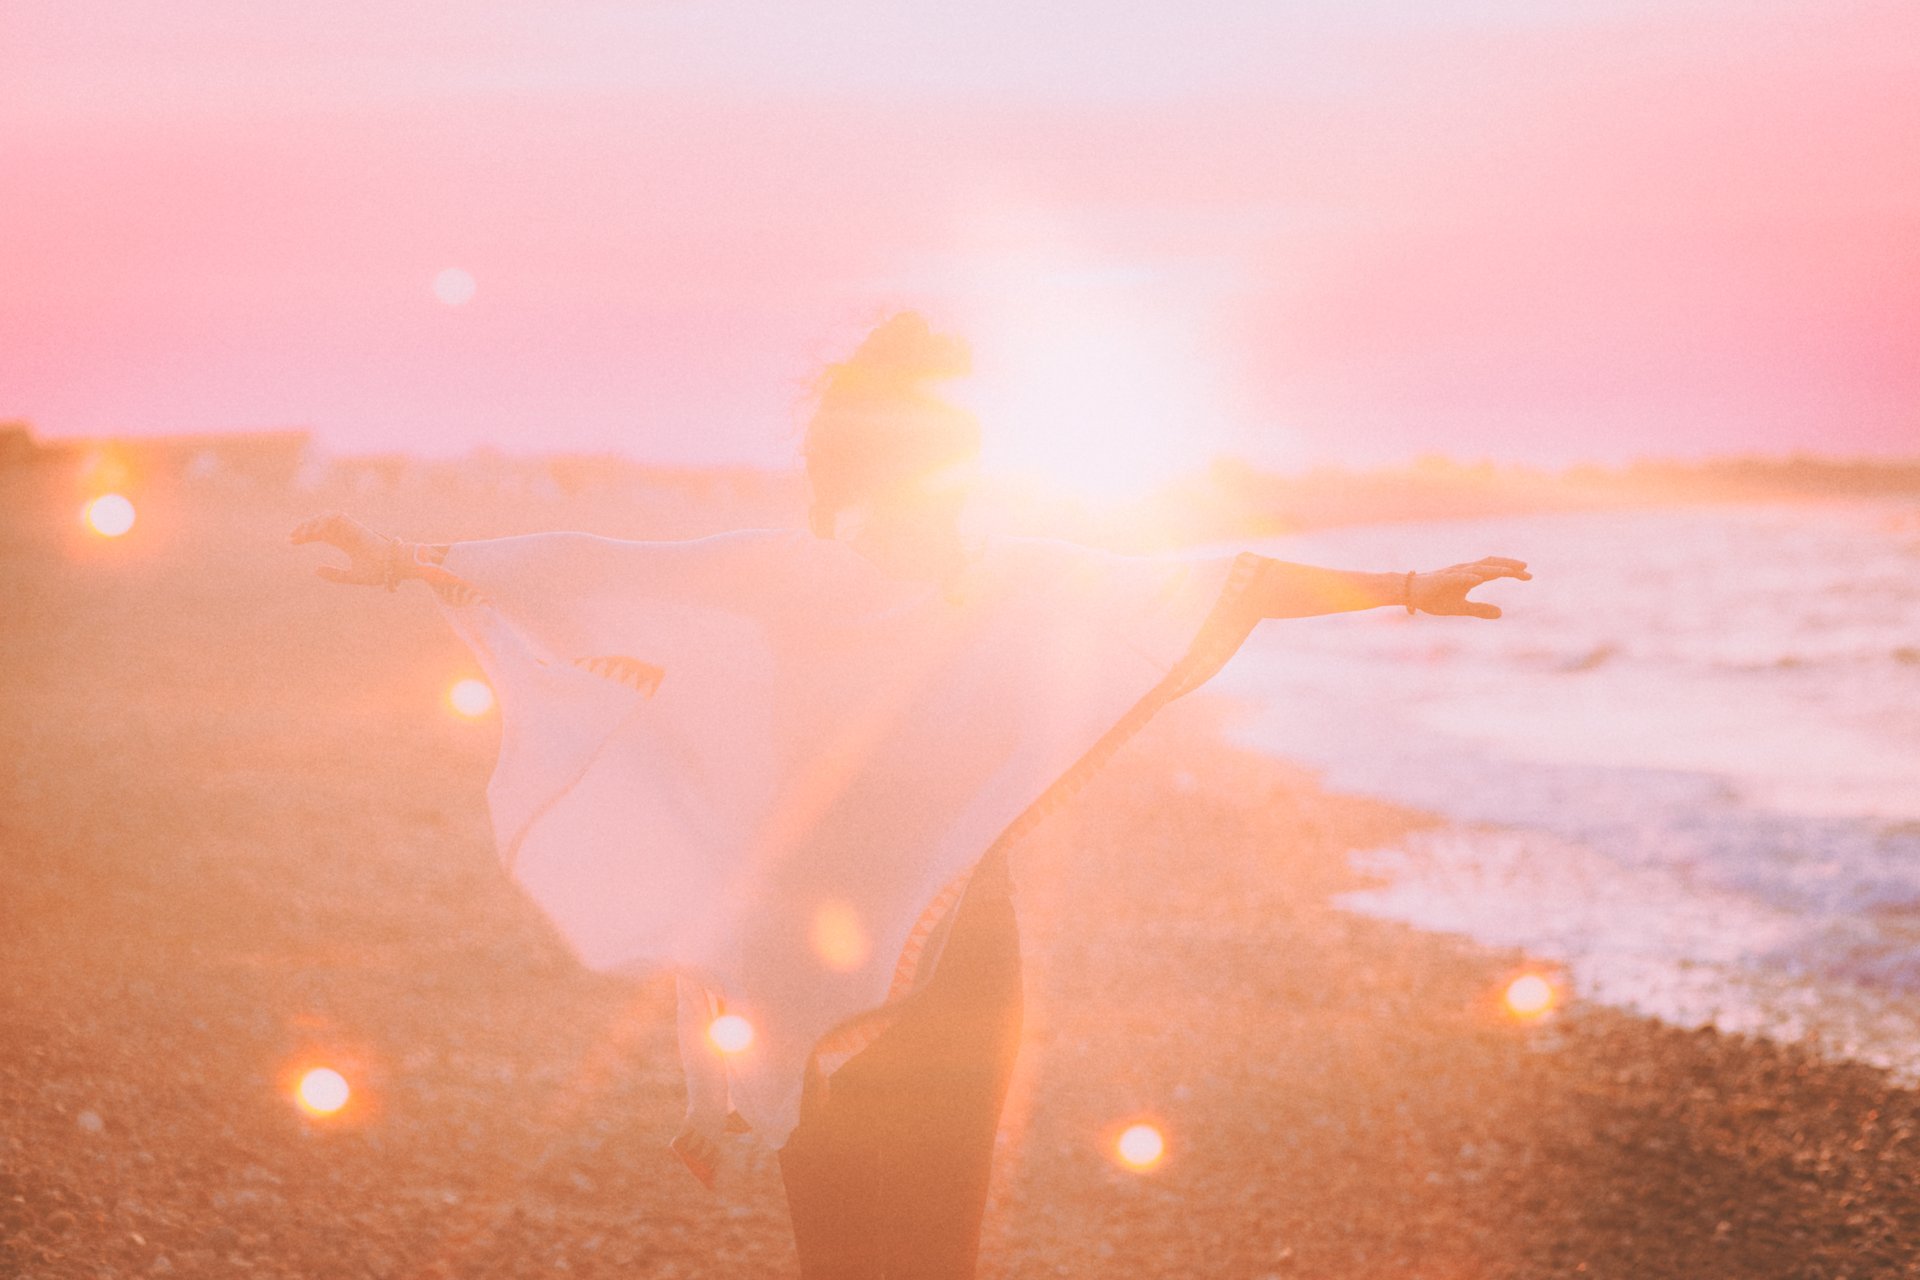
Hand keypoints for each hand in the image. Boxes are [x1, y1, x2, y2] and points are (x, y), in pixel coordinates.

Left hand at [287, 510, 391, 585]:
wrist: (395, 565)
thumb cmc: (378, 571)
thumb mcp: (351, 576)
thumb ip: (335, 574)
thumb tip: (315, 570)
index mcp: (345, 542)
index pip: (320, 535)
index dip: (305, 536)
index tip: (291, 542)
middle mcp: (346, 533)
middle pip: (319, 525)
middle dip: (303, 529)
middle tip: (290, 538)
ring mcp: (350, 528)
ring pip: (325, 518)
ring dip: (312, 523)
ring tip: (302, 535)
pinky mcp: (355, 526)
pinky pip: (336, 517)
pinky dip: (324, 521)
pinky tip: (315, 532)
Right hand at [1411, 556, 1530, 618]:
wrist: (1410, 593)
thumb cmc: (1434, 598)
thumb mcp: (1461, 608)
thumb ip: (1480, 609)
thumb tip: (1501, 613)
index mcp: (1471, 577)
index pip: (1496, 571)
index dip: (1513, 573)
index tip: (1529, 577)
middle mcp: (1465, 571)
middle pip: (1491, 565)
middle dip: (1509, 566)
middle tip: (1527, 569)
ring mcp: (1454, 574)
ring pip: (1477, 569)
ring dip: (1494, 569)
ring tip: (1509, 572)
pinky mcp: (1443, 579)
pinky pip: (1458, 577)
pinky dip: (1469, 576)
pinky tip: (1480, 579)